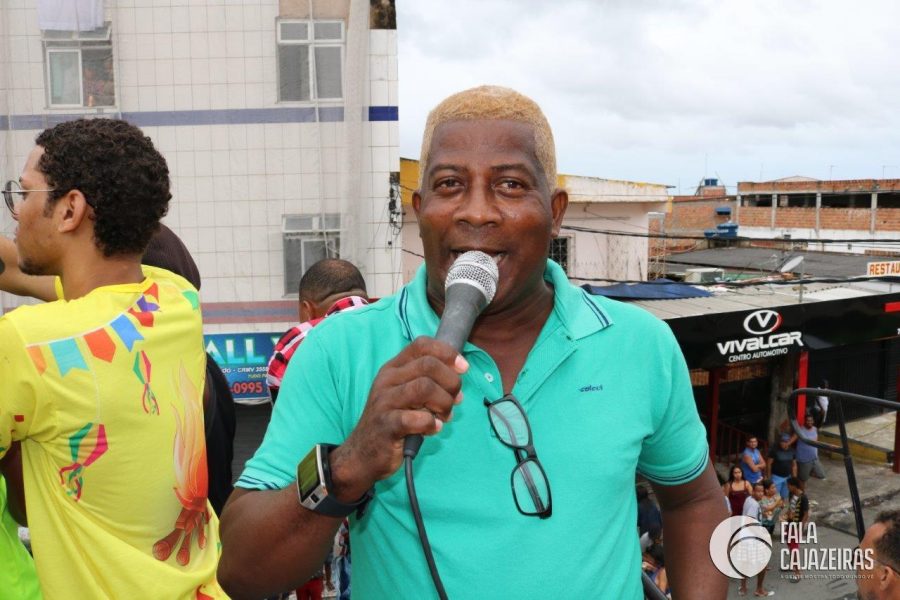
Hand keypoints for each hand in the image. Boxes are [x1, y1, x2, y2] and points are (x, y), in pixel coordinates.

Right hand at [329, 336, 466, 500]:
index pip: (422, 345)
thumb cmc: (391, 421)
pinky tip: (432, 429)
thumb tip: (458, 386)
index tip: (462, 368)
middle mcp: (387, 380)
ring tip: (443, 416)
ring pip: (425, 387)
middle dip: (451, 382)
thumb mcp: (406, 396)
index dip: (447, 353)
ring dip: (444, 403)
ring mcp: (385, 402)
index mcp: (394, 369)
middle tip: (454, 400)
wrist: (362, 453)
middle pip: (428, 365)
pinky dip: (431, 424)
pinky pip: (416, 418)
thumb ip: (430, 386)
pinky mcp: (386, 425)